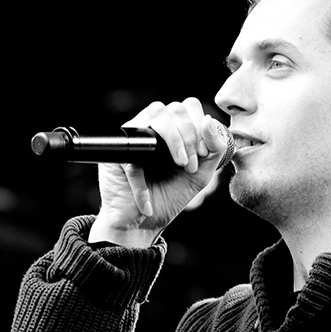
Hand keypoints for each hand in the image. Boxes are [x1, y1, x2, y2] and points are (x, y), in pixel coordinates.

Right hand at [89, 98, 227, 247]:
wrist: (141, 225)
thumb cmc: (169, 196)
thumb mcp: (201, 173)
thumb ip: (214, 148)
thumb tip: (209, 120)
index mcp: (173, 129)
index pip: (189, 106)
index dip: (200, 126)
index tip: (203, 154)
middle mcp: (152, 128)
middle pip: (174, 108)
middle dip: (189, 136)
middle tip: (189, 165)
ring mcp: (133, 137)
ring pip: (156, 114)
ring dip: (174, 139)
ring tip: (179, 166)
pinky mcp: (116, 154)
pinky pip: (135, 149)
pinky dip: (144, 180)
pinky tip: (147, 201)